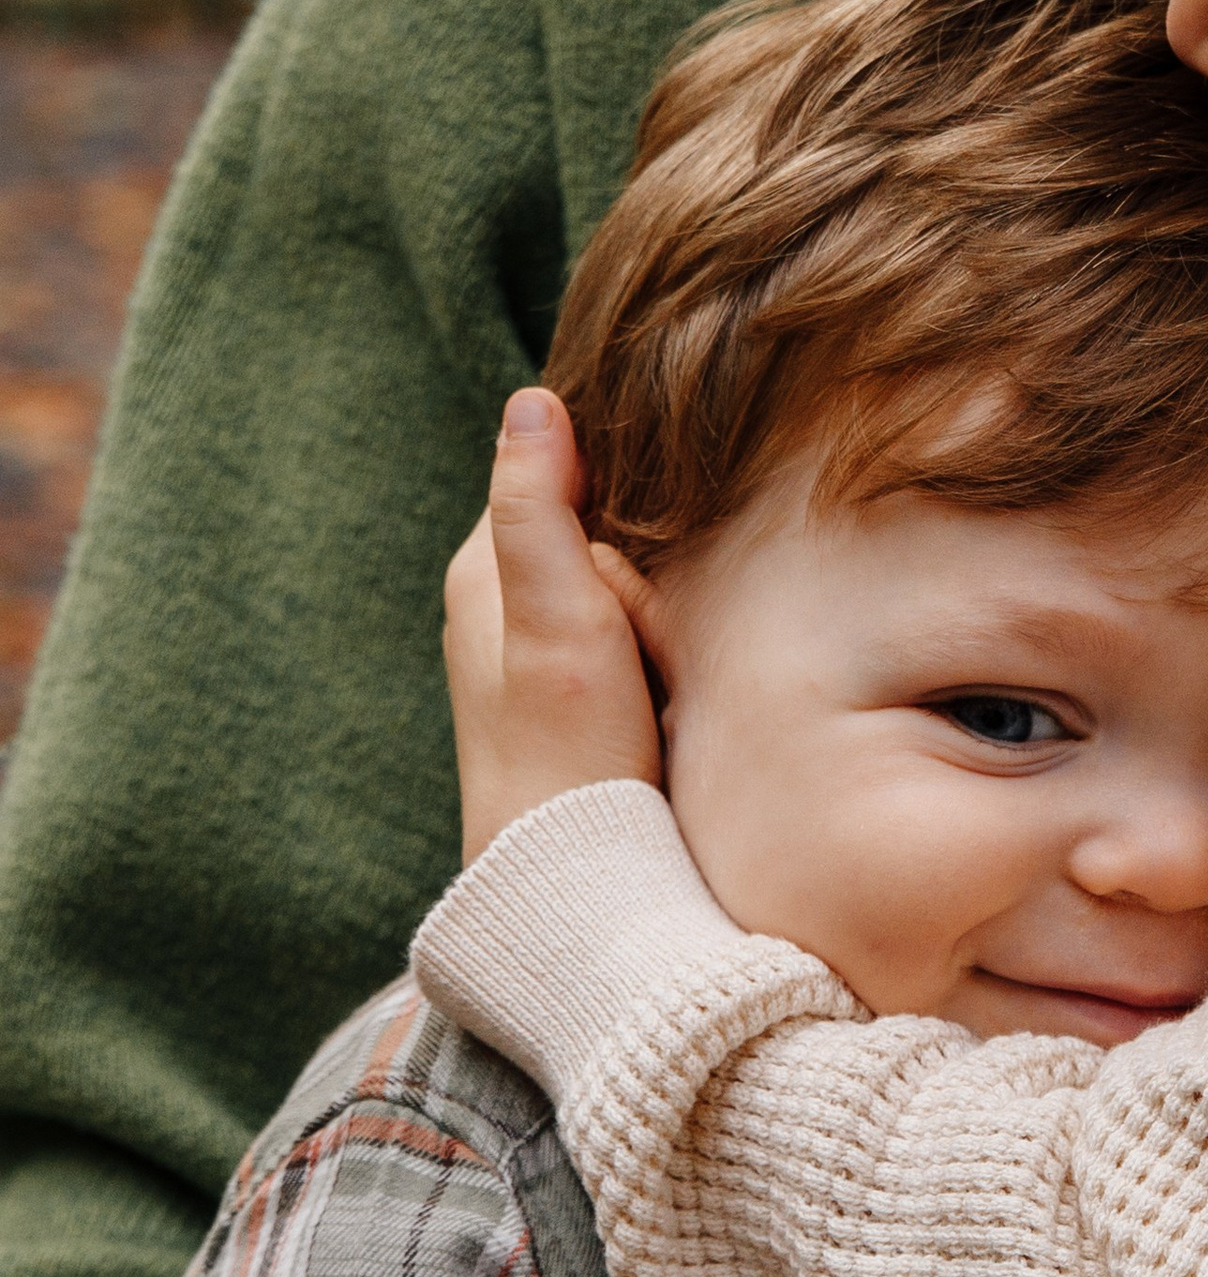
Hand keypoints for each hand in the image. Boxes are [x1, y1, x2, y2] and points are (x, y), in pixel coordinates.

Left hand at [444, 389, 662, 864]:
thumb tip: (531, 399)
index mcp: (481, 572)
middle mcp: (498, 605)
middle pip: (603, 536)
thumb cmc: (564, 752)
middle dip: (643, 581)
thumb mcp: (560, 617)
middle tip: (642, 649)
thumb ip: (537, 508)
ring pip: (627, 592)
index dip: (618, 508)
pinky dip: (656, 667)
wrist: (572, 877)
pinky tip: (656, 709)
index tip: (639, 565)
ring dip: (657, 630)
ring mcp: (534, 653)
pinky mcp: (570, 694)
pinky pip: (632, 645)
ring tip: (652, 688)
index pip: (561, 475)